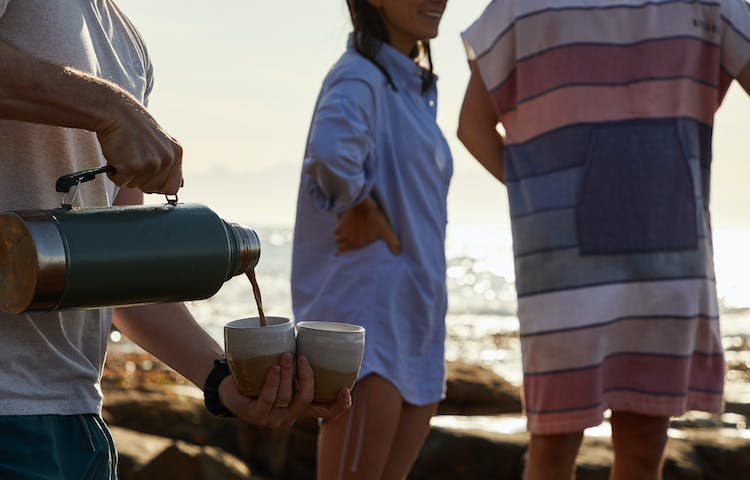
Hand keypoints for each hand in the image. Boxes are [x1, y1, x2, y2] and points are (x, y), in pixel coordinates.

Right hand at [96, 95, 182, 194]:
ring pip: (135, 185)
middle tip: (131, 158)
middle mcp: (167, 159)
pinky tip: (116, 155)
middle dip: (139, 179)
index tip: (147, 178)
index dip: (157, 186)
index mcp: (176, 153)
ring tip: (124, 153)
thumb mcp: (158, 142)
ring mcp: (151, 164)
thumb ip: (164, 161)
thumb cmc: (133, 127)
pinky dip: (114, 173)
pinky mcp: (133, 166)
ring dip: (126, 174)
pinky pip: (120, 182)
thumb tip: (164, 186)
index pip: (173, 187)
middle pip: (152, 189)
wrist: (115, 111)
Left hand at [218, 353, 351, 427]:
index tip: (345, 389)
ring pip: (286, 397)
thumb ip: (300, 360)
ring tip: (286, 355)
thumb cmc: (262, 374)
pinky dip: (272, 382)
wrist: (230, 387)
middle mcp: (290, 416)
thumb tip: (315, 331)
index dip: (340, 405)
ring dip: (288, 374)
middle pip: (306, 400)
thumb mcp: (285, 370)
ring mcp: (273, 419)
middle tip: (303, 358)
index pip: (327, 412)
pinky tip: (273, 369)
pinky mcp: (255, 415)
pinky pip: (268, 398)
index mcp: (302, 407)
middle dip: (307, 378)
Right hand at [335, 197, 399, 254]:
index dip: (344, 253)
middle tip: (343, 246)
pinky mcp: (341, 222)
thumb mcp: (385, 231)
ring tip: (341, 239)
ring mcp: (344, 231)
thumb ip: (392, 243)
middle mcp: (349, 240)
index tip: (344, 252)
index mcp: (358, 244)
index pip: (346, 252)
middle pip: (340, 247)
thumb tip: (398, 254)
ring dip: (338, 240)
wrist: (363, 205)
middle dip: (341, 247)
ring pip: (336, 239)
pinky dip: (336, 231)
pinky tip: (339, 229)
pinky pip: (335, 230)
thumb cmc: (374, 219)